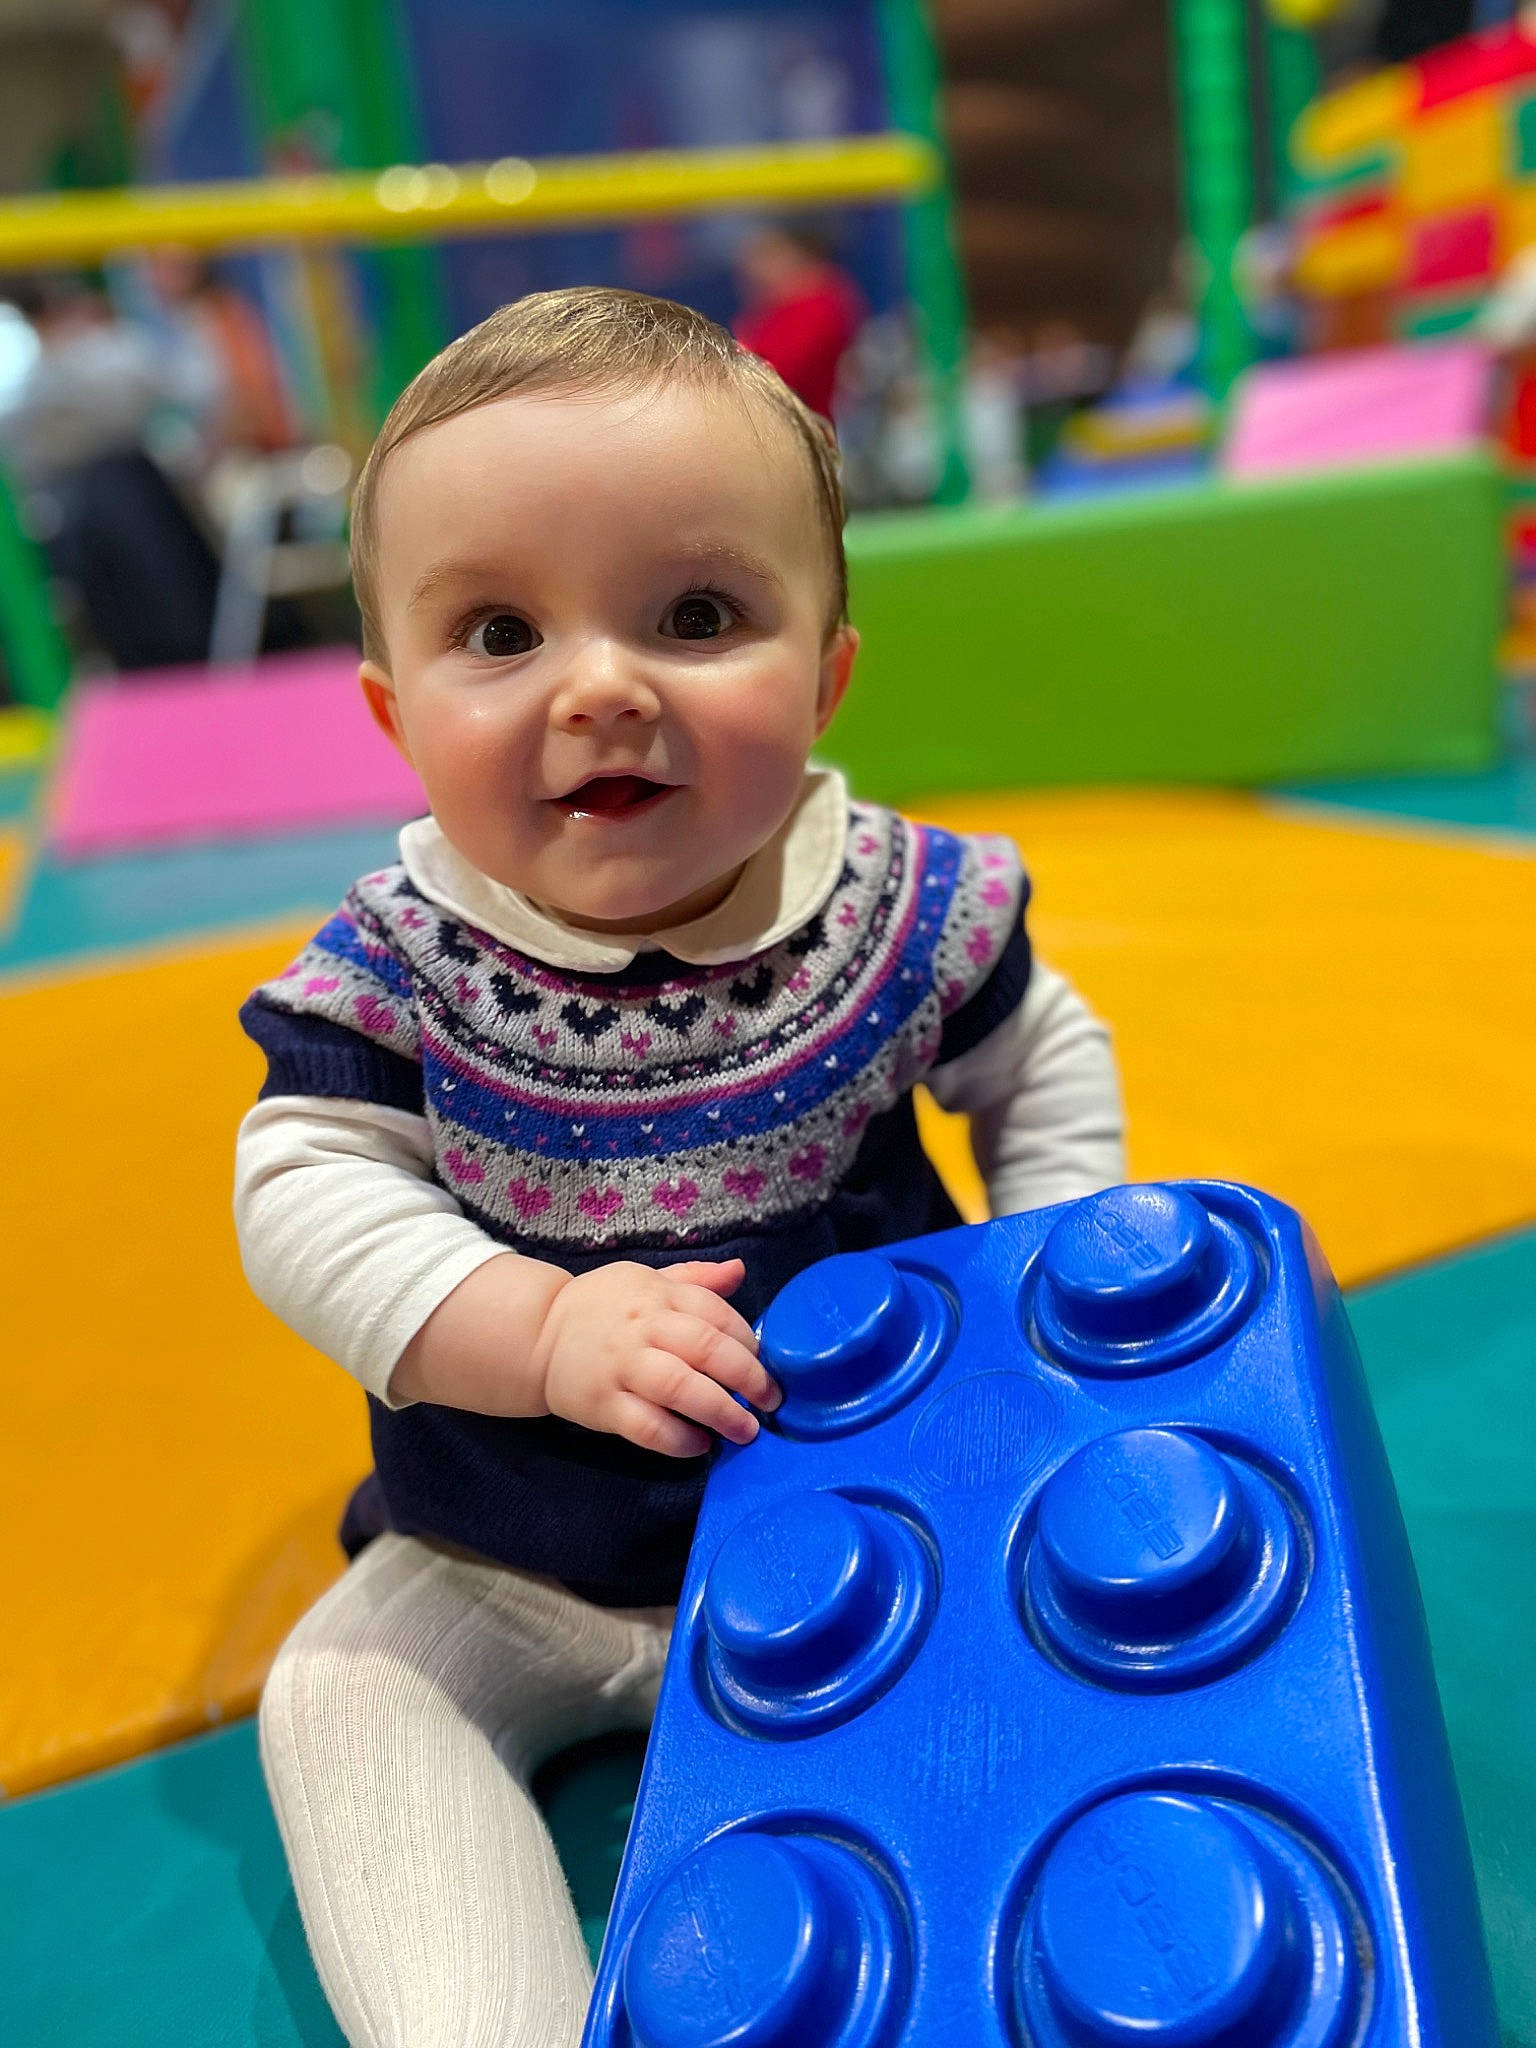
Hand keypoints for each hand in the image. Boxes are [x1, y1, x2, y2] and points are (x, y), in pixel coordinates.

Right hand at [533, 1258, 778, 1457]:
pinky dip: (678, 1439)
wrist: (537, 1335)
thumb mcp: (646, 1280)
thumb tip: (740, 1270)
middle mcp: (642, 1327)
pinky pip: (646, 1426)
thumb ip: (695, 1279)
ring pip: (680, 1388)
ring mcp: (622, 1366)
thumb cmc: (602, 1307)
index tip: (766, 1363)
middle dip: (749, 1377)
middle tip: (772, 1401)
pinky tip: (699, 1445)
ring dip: (721, 1411)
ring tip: (746, 1430)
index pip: (715, 1312)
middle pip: (706, 1348)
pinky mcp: (603, 1404)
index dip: (748, 1340)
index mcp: (657, 1294)